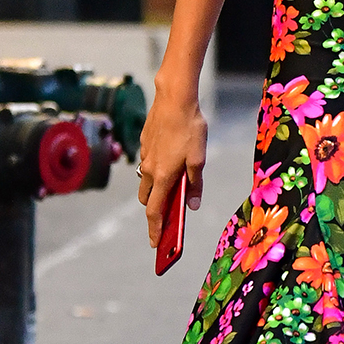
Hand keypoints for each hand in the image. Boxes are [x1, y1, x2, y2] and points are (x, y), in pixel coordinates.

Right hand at [138, 83, 207, 246]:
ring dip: (154, 190)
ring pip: (145, 181)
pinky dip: (155, 170)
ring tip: (170, 189)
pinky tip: (169, 162)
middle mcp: (149, 169)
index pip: (154, 212)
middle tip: (166, 217)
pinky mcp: (144, 143)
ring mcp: (144, 156)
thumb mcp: (199, 159)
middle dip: (154, 210)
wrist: (174, 99)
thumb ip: (195, 184)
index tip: (155, 244)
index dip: (155, 230)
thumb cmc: (190, 128)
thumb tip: (191, 206)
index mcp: (163, 177)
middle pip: (147, 199)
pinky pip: (147, 163)